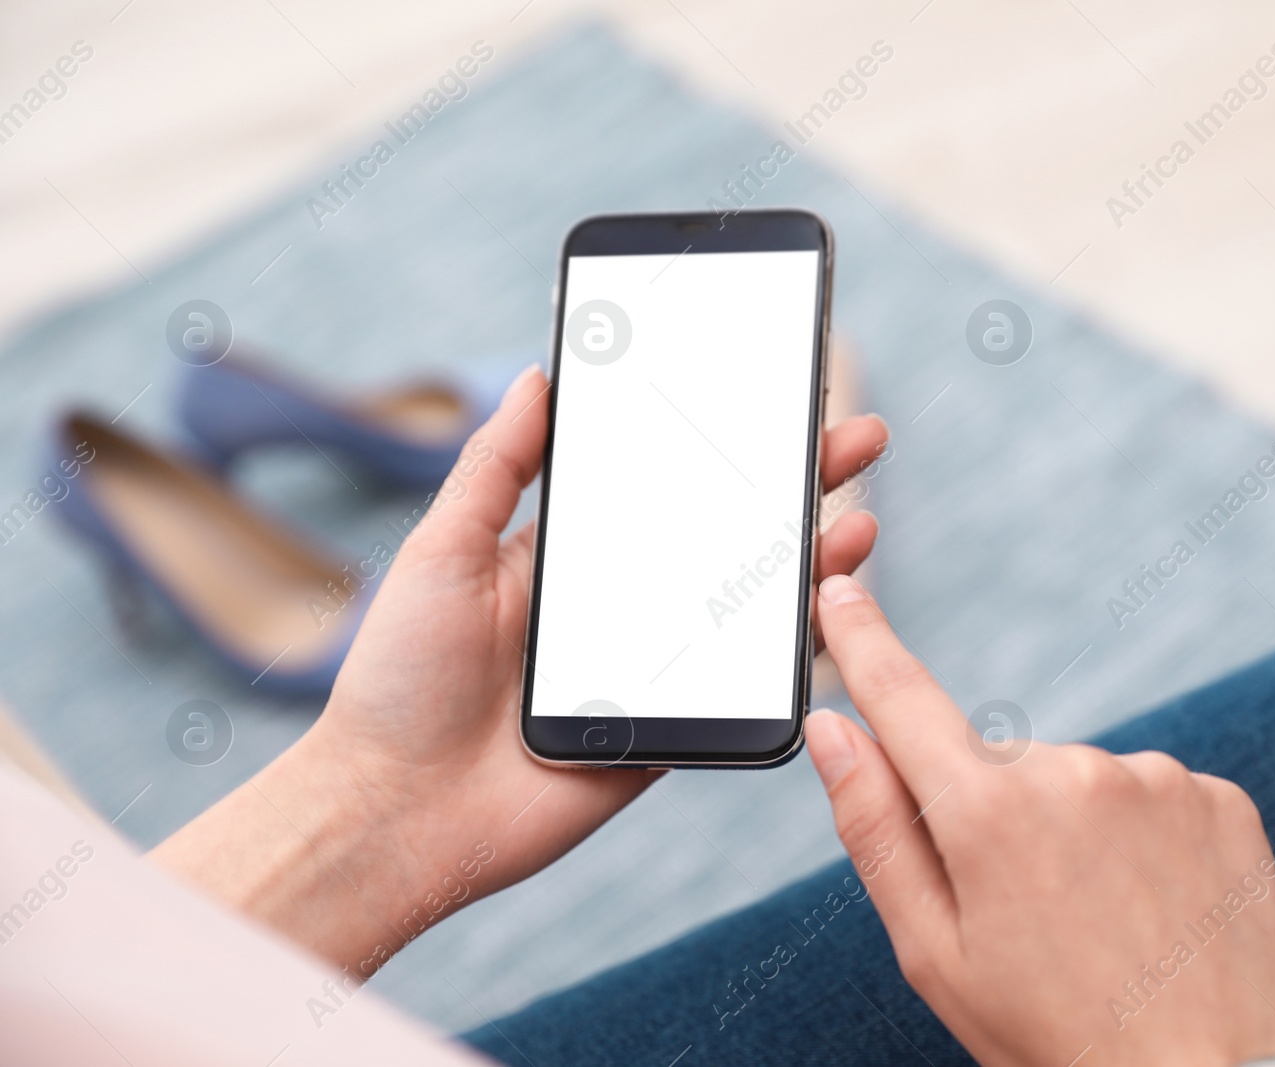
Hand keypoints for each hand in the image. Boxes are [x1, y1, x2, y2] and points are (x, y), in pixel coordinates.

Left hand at [152, 366, 888, 975]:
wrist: (395, 810)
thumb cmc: (401, 677)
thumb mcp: (442, 549)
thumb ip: (497, 466)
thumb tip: (538, 376)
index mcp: (576, 556)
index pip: (669, 484)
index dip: (726, 443)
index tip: (779, 395)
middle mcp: (625, 606)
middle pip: (730, 537)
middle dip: (798, 488)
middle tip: (859, 438)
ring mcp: (655, 670)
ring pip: (751, 612)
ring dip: (813, 569)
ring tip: (859, 528)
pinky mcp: (669, 731)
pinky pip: (742, 694)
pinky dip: (793, 661)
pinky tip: (828, 620)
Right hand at [805, 574, 1274, 1066]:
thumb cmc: (1060, 1041)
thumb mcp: (937, 955)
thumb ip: (876, 829)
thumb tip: (835, 730)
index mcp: (989, 815)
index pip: (903, 698)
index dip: (864, 641)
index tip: (842, 590)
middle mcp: (1074, 771)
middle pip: (996, 766)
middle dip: (995, 820)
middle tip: (1031, 920)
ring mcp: (1157, 779)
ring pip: (1077, 784)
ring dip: (1074, 834)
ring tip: (1104, 929)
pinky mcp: (1219, 796)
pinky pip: (1148, 797)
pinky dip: (1141, 841)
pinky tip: (1154, 912)